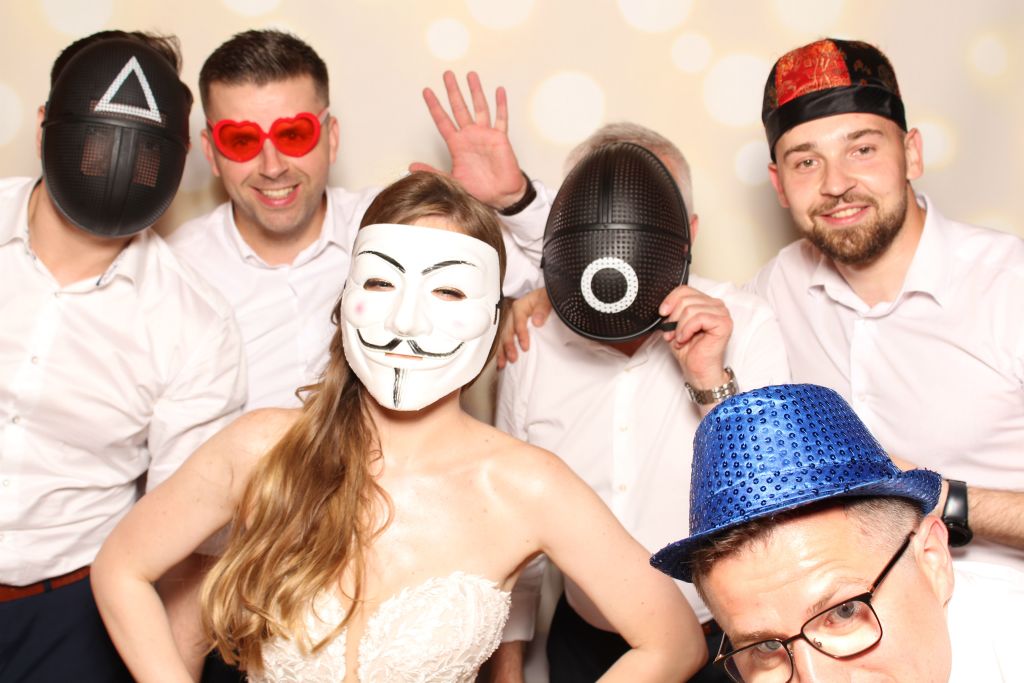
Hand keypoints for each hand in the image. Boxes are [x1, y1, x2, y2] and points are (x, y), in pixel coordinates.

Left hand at [411, 71, 527, 208]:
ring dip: (475, 91)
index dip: (434, 106)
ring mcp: (485, 134)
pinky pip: (501, 118)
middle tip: (447, 74)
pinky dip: (501, 104)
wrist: (499, 196)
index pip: (443, 120)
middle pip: (459, 108)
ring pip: (479, 107)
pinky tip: (499, 91)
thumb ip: (432, 171)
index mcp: (456, 144)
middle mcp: (469, 136)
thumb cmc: (478, 189)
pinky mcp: (499, 138)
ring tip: (470, 75)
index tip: (427, 91)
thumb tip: (411, 166)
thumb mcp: (450, 179)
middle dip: (453, 91)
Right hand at [497, 288, 552, 368]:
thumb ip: (543, 307)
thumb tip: (536, 321)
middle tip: (513, 358)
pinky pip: (505, 341)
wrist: (547, 299)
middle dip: (508, 346)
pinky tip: (502, 361)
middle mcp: (513, 315)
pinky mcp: (513, 330)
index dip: (521, 334)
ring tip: (503, 363)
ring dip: (502, 351)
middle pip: (507, 330)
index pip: (518, 320)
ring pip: (503, 337)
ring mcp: (512, 323)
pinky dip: (502, 352)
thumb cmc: (546, 298)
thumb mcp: (547, 298)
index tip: (525, 346)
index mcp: (520, 306)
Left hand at [659, 285, 732, 388]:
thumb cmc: (688, 349)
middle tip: (671, 333)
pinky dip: (687, 330)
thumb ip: (673, 311)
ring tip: (679, 338)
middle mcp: (716, 305)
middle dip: (674, 318)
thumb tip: (664, 305)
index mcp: (706, 302)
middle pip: (686, 299)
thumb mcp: (675, 325)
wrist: (697, 369)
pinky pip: (698, 318)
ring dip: (679, 327)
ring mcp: (722, 313)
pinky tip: (685, 339)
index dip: (670, 300)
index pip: (685, 289)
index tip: (662, 313)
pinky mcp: (724, 323)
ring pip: (691, 309)